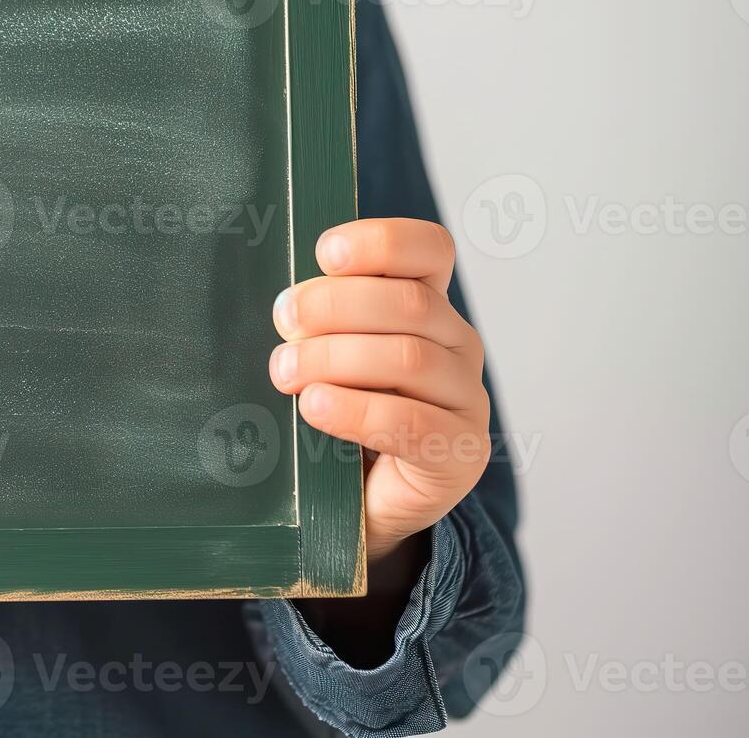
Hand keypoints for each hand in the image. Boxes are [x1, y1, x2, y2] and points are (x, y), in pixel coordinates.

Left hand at [269, 218, 490, 565]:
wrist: (363, 505)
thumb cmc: (339, 416)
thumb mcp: (327, 357)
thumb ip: (319, 325)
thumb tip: (286, 306)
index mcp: (428, 307)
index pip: (429, 251)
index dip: (380, 242)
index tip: (325, 252)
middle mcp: (457, 346)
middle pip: (410, 302)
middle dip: (334, 305)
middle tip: (283, 323)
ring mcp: (466, 400)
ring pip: (408, 357)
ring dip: (334, 359)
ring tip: (285, 372)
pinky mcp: (460, 454)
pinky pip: (412, 423)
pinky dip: (356, 410)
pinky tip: (316, 406)